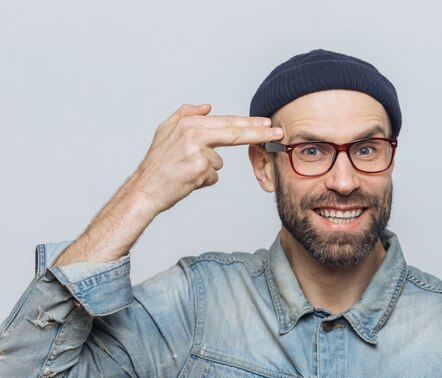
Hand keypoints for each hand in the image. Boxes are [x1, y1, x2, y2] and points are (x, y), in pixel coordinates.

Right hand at [131, 103, 282, 213]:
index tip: (268, 123)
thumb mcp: (165, 130)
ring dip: (206, 170)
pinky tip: (186, 180)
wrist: (144, 189)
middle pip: (235, 133)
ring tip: (185, 171)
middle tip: (278, 133)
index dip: (250, 123)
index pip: (227, 122)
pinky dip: (202, 181)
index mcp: (189, 123)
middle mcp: (193, 133)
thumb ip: (186, 114)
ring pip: (218, 162)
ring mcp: (197, 151)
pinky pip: (212, 176)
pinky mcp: (199, 169)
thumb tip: (208, 106)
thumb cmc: (156, 163)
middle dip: (259, 133)